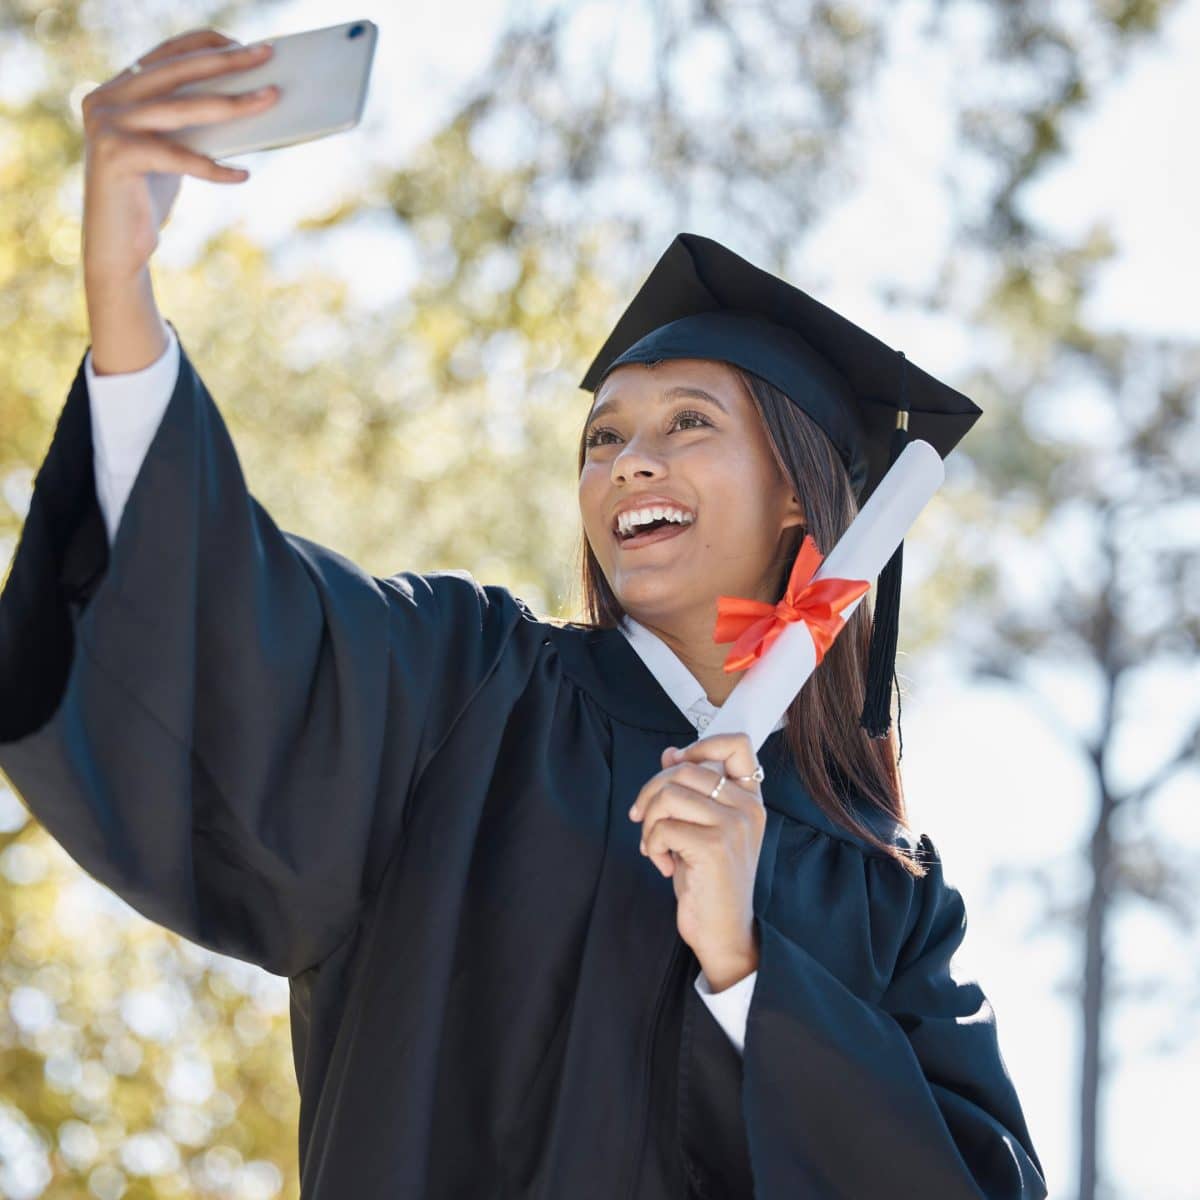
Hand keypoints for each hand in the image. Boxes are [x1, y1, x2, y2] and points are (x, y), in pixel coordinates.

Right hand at [81, 28, 279, 292]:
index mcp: (116, 90)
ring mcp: (106, 126)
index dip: (204, 44)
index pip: (165, 55)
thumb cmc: (149, 196)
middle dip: (226, 62)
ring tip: (270, 99)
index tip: (244, 41)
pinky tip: (243, 174)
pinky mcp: (115, 156)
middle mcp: (105, 100)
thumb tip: (247, 100)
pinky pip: (179, 157)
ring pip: (181, 109)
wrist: (117, 246)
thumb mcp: (172, 150)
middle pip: (176, 72)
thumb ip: (189, 123)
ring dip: (233, 104)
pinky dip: (214, 167)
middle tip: (266, 54)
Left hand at [628, 732, 765, 983]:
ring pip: (669, 794)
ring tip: (654, 846)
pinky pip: (663, 826)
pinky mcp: (715, 846)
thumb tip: (669, 753)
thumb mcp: (702, 828)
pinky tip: (665, 865)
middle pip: (684, 768)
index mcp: (750, 798)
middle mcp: (748, 807)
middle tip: (643, 820)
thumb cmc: (710, 880)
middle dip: (651, 792)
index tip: (674, 765)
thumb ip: (691, 791)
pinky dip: (651, 846)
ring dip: (648, 821)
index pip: (737, 743)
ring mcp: (734, 825)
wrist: (724, 931)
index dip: (699, 746)